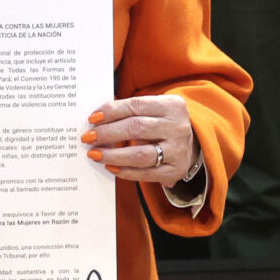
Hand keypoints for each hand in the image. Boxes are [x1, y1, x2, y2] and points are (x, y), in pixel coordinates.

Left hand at [84, 94, 199, 188]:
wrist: (190, 146)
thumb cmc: (162, 124)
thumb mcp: (154, 110)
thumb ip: (131, 110)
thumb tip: (97, 117)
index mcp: (173, 106)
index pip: (136, 105)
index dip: (112, 111)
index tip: (92, 119)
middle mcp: (179, 127)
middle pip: (136, 128)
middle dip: (108, 133)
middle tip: (89, 138)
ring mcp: (178, 150)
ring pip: (140, 154)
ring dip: (113, 155)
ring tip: (95, 154)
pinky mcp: (175, 170)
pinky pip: (145, 173)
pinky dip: (125, 171)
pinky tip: (110, 167)